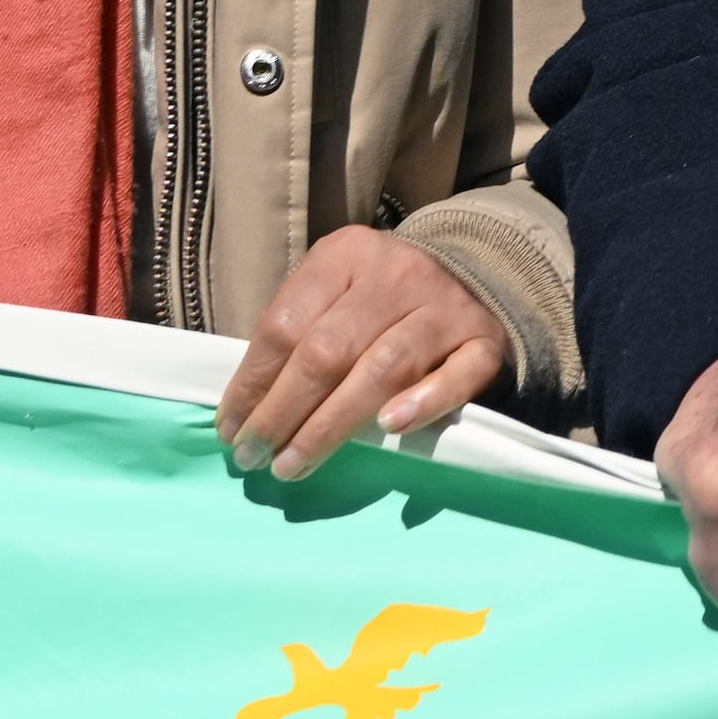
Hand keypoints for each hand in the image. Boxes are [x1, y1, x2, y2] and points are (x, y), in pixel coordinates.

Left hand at [217, 226, 511, 480]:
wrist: (475, 277)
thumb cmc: (380, 302)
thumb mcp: (332, 294)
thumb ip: (295, 335)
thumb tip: (242, 411)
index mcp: (346, 254)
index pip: (286, 325)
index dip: (252, 384)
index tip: (231, 430)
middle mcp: (397, 273)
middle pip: (328, 351)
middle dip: (282, 412)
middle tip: (254, 456)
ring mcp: (446, 305)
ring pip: (383, 368)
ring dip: (331, 425)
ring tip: (293, 464)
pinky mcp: (486, 340)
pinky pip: (458, 376)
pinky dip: (424, 402)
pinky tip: (391, 428)